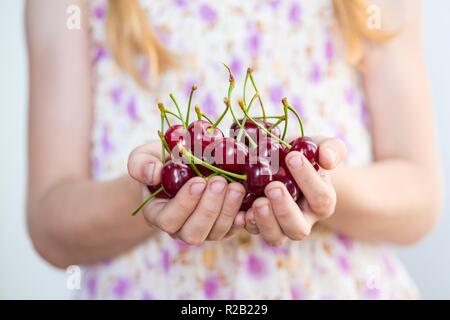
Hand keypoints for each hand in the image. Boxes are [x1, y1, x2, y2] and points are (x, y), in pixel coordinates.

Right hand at [128, 141, 246, 244]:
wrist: (182, 165)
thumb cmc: (161, 160)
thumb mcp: (144, 156)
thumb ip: (140, 164)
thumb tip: (153, 174)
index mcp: (158, 214)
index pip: (168, 219)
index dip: (184, 204)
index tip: (198, 181)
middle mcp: (180, 228)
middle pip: (193, 233)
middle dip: (209, 209)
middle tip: (221, 182)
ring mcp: (203, 229)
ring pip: (216, 233)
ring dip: (228, 210)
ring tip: (237, 186)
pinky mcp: (222, 225)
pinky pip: (233, 230)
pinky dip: (242, 219)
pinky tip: (249, 205)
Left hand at [244, 137, 346, 244]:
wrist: (280, 163)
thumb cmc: (303, 155)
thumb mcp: (319, 146)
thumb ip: (331, 149)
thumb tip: (328, 159)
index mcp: (322, 203)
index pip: (321, 198)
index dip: (308, 179)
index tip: (292, 157)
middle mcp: (302, 220)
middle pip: (298, 229)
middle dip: (285, 209)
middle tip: (272, 187)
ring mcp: (279, 226)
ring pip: (276, 237)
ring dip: (265, 221)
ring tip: (257, 202)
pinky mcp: (258, 224)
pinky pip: (253, 231)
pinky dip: (246, 223)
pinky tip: (240, 212)